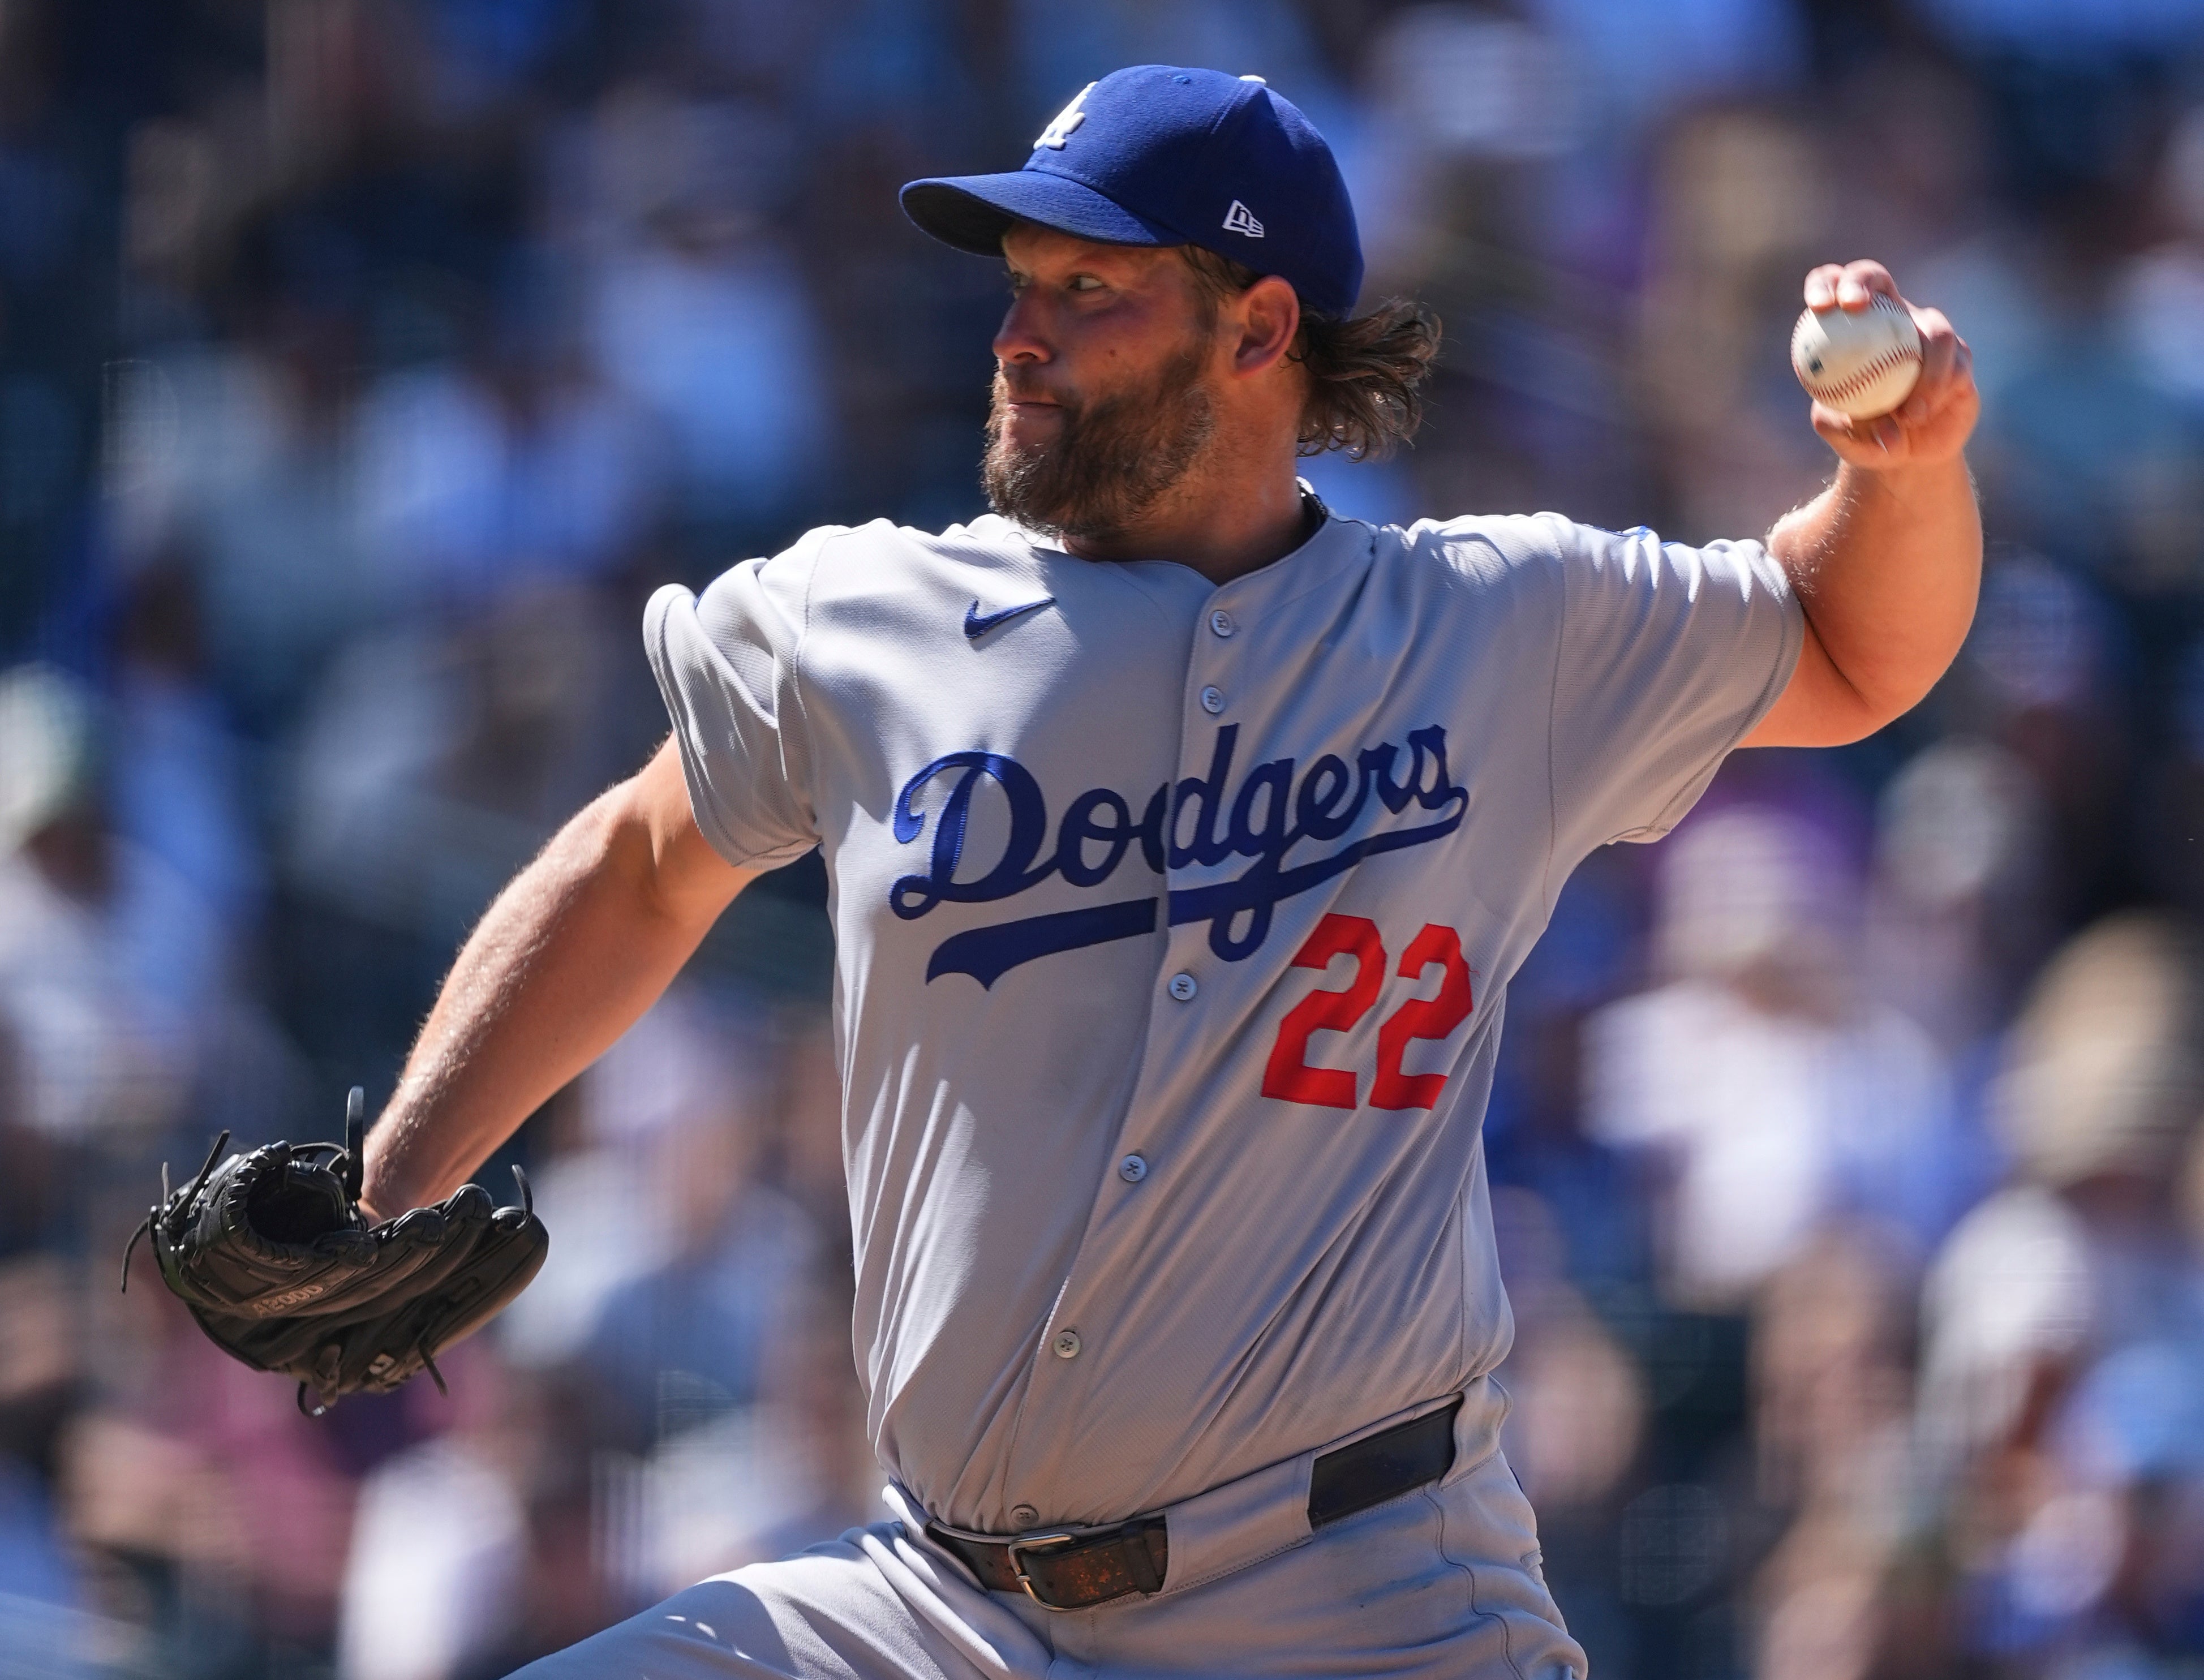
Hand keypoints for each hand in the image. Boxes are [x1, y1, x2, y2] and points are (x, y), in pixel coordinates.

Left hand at [1801, 261, 1977, 470]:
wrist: (1901, 454)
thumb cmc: (1863, 437)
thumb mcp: (1843, 435)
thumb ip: (1837, 424)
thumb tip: (1844, 419)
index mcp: (1854, 328)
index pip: (1834, 288)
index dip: (1826, 283)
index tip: (1819, 306)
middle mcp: (1892, 319)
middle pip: (1877, 277)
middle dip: (1863, 281)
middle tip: (1854, 306)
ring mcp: (1929, 334)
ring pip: (1935, 333)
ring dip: (1923, 374)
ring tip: (1906, 414)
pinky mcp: (1960, 357)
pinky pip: (1955, 365)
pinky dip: (1936, 389)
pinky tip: (1919, 413)